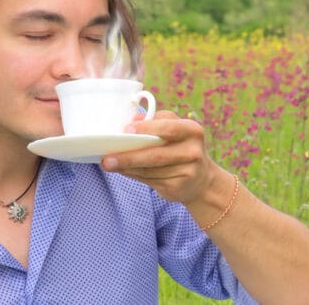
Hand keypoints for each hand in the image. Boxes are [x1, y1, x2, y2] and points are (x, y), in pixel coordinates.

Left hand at [101, 110, 216, 203]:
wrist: (201, 179)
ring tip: (109, 164)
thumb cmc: (180, 147)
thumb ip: (155, 121)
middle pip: (156, 155)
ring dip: (126, 167)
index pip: (168, 128)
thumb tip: (131, 120)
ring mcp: (188, 172)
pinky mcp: (178, 188)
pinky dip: (134, 176)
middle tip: (107, 158)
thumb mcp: (175, 129)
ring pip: (149, 170)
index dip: (146, 129)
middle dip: (129, 156)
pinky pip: (150, 181)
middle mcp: (193, 151)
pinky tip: (123, 171)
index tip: (126, 130)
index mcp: (192, 130)